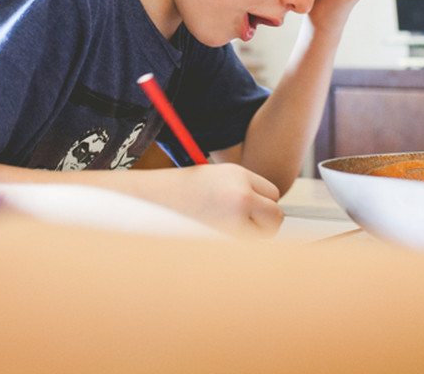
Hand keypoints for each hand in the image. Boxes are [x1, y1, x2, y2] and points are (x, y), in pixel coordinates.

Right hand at [130, 163, 282, 237]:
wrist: (148, 201)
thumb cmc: (179, 192)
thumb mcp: (214, 179)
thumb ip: (242, 190)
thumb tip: (269, 213)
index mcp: (238, 175)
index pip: (273, 193)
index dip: (260, 202)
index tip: (244, 207)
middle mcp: (241, 195)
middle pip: (276, 215)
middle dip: (263, 222)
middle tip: (240, 223)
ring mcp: (235, 220)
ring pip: (265, 236)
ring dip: (252, 236)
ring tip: (224, 229)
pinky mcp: (225, 241)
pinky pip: (245, 248)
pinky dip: (237, 247)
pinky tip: (216, 238)